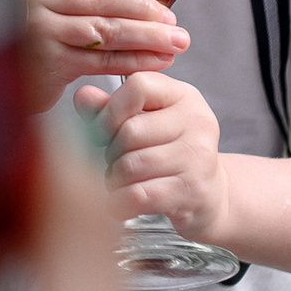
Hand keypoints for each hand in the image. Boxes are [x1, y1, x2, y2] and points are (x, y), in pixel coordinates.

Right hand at [24, 0, 189, 98]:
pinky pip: (103, 59)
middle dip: (145, 8)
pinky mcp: (50, 61)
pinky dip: (135, 61)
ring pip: (107, 29)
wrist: (7, 89)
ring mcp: (39, 28)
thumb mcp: (46, 5)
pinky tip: (157, 60)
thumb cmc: (35, 42)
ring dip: (148, 36)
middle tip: (173, 18)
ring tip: (176, 40)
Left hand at [74, 71, 225, 243]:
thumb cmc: (168, 154)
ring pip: (131, 166)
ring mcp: (198, 157)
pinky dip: (119, 203)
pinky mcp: (193, 191)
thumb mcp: (144, 123)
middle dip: (110, 152)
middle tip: (112, 163)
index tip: (103, 131)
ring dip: (113, 179)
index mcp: (183, 96)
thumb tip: (82, 96)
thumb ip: (110, 109)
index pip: (138, 86)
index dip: (110, 110)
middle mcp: (197, 121)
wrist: (208, 197)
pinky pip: (138, 195)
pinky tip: (120, 204)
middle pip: (130, 131)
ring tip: (117, 182)